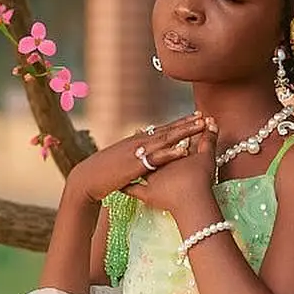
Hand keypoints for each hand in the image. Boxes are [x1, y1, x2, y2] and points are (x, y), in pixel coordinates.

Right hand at [66, 111, 215, 203]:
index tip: (195, 117)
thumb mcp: (121, 158)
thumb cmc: (104, 171)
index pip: (162, 129)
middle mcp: (139, 141)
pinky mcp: (136, 165)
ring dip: (184, 132)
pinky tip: (184, 150)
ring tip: (201, 126)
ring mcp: (138, 152)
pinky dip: (171, 153)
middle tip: (205, 116)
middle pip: (168, 130)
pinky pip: (157, 158)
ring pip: (166, 139)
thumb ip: (134, 150)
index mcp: (137, 141)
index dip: (179, 123)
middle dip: (187, 123)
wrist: (88, 177)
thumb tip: (141, 140)